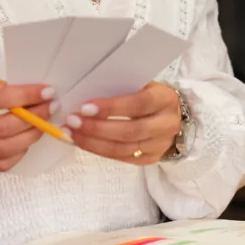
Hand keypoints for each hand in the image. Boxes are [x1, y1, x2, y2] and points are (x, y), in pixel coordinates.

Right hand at [0, 79, 56, 171]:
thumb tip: (33, 97)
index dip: (26, 96)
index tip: (47, 92)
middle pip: (1, 128)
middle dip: (33, 119)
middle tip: (50, 108)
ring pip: (3, 149)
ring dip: (30, 137)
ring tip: (42, 125)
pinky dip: (19, 153)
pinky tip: (26, 140)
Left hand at [64, 82, 179, 164]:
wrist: (173, 115)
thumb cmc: (150, 95)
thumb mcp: (142, 85)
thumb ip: (121, 90)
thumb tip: (85, 97)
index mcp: (165, 100)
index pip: (137, 104)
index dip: (111, 108)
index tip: (85, 107)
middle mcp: (166, 124)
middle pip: (129, 131)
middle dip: (97, 128)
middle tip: (72, 122)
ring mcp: (159, 145)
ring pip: (122, 149)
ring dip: (92, 142)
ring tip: (71, 133)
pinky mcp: (150, 159)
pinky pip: (121, 158)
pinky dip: (99, 150)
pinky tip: (83, 142)